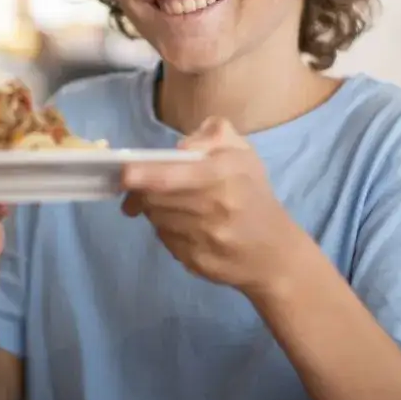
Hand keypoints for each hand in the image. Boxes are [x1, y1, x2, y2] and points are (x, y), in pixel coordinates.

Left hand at [120, 117, 302, 295]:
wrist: (275, 254)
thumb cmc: (254, 196)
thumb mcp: (243, 154)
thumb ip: (213, 136)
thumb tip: (182, 148)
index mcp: (224, 177)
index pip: (173, 177)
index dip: (145, 175)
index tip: (125, 174)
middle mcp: (214, 210)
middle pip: (156, 198)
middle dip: (143, 191)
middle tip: (139, 185)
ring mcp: (204, 240)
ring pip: (157, 219)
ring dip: (155, 209)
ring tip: (173, 204)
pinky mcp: (196, 263)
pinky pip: (166, 241)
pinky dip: (167, 230)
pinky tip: (185, 226)